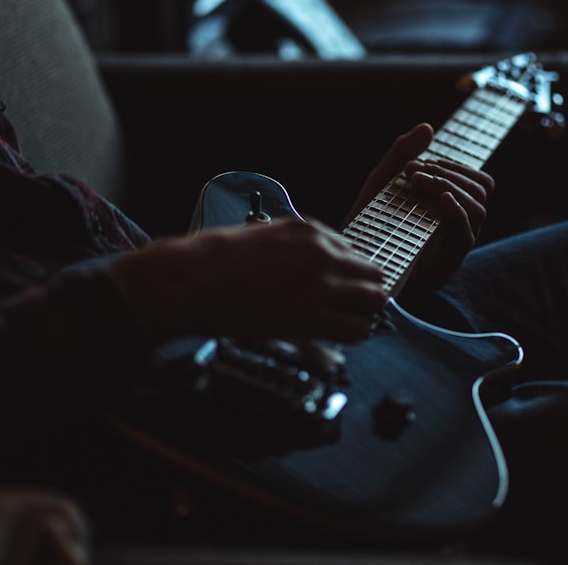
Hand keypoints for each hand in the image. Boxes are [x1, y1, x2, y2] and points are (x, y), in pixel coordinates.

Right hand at [112, 217, 387, 345]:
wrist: (192, 280)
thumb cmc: (214, 260)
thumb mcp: (262, 235)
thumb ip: (292, 248)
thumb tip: (306, 267)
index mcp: (310, 230)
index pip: (352, 251)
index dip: (345, 272)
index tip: (336, 286)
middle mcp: (323, 253)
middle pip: (373, 274)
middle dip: (363, 291)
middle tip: (347, 306)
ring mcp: (321, 285)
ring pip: (375, 301)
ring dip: (363, 312)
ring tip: (342, 322)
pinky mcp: (312, 317)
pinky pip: (358, 329)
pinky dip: (352, 334)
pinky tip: (334, 336)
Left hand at [345, 123, 494, 289]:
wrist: (353, 253)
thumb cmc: (370, 217)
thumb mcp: (384, 179)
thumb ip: (403, 151)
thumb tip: (427, 127)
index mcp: (453, 204)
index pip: (477, 180)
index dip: (456, 166)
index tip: (424, 162)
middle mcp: (460, 223)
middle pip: (481, 190)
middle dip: (449, 173)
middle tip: (414, 171)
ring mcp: (454, 244)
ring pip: (478, 209)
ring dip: (450, 187)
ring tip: (418, 181)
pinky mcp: (446, 262)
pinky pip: (466, 236)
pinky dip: (457, 212)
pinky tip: (440, 199)